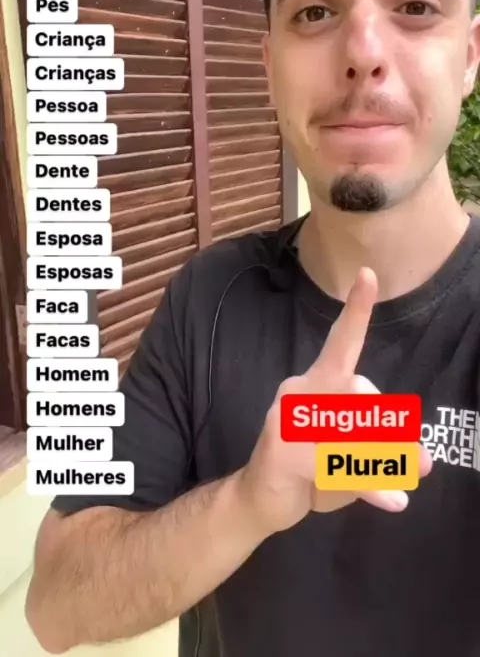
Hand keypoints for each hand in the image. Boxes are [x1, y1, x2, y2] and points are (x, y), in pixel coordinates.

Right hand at [238, 267, 432, 534]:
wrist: (258, 500)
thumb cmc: (310, 470)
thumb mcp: (355, 459)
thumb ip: (387, 454)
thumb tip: (425, 460)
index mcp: (319, 384)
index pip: (342, 342)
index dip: (357, 310)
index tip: (369, 275)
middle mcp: (300, 390)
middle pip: (363, 395)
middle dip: (388, 431)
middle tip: (403, 462)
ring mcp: (288, 419)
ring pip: (354, 431)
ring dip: (380, 463)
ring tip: (388, 487)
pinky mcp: (283, 451)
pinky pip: (338, 465)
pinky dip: (371, 485)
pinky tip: (393, 500)